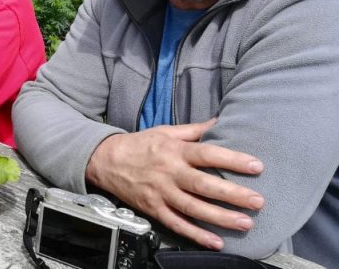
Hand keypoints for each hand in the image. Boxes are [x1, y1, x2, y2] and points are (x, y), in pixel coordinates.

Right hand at [85, 118, 264, 249]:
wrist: (105, 161)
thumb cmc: (138, 145)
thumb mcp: (165, 131)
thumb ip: (194, 130)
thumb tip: (220, 121)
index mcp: (174, 151)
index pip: (207, 154)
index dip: (232, 160)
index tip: (256, 166)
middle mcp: (169, 172)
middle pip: (204, 185)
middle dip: (233, 194)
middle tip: (257, 201)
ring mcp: (160, 193)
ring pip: (193, 208)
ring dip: (220, 217)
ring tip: (245, 223)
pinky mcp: (153, 208)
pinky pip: (176, 224)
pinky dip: (196, 235)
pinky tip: (215, 241)